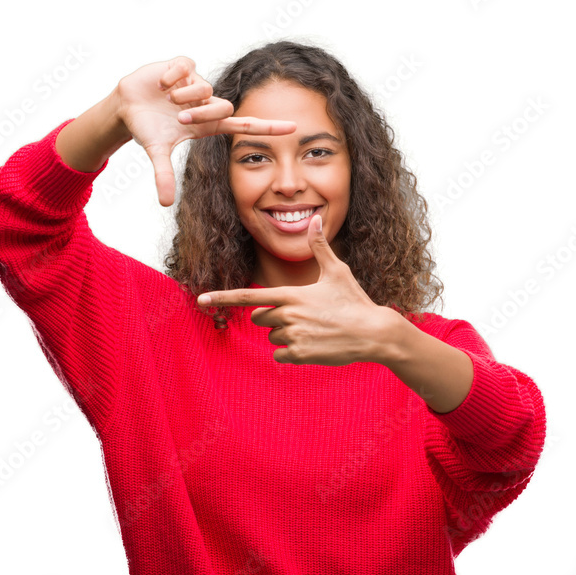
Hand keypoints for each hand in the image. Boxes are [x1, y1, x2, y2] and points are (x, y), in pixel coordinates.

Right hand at [116, 56, 295, 206]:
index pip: (244, 126)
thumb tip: (165, 204)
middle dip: (201, 111)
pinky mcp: (183, 65)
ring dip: (183, 95)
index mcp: (207, 124)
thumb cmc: (147, 129)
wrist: (126, 105)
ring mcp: (196, 83)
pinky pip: (186, 67)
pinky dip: (172, 75)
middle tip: (179, 115)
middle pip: (223, 106)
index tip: (294, 128)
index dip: (268, 127)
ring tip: (166, 98)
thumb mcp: (156, 152)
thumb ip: (163, 176)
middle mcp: (206, 103)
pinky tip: (161, 83)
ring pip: (204, 87)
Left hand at [197, 214, 405, 366]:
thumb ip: (319, 247)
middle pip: (261, 319)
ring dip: (287, 336)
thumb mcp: (337, 271)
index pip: (249, 296)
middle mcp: (287, 315)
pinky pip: (281, 355)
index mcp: (291, 294)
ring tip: (315, 330)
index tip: (202, 299)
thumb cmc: (354, 301)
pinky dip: (292, 353)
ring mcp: (292, 336)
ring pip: (273, 338)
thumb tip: (316, 218)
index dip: (223, 297)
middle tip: (305, 317)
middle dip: (275, 318)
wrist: (373, 332)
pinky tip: (314, 346)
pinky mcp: (300, 355)